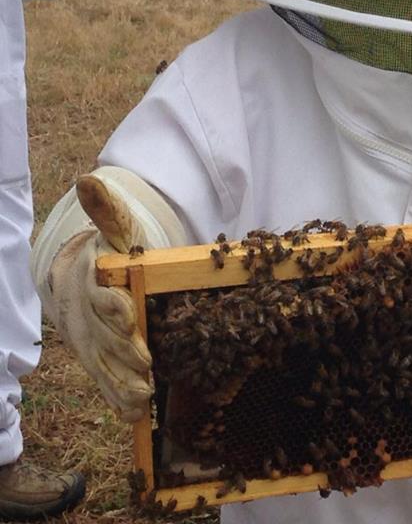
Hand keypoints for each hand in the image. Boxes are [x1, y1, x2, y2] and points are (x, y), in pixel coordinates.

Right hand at [46, 172, 155, 422]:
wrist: (80, 277)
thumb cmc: (108, 251)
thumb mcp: (113, 228)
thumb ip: (107, 210)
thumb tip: (89, 180)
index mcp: (90, 284)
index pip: (100, 296)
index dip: (112, 306)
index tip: (128, 312)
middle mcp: (86, 318)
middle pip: (105, 337)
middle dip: (124, 351)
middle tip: (146, 364)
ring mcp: (89, 342)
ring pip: (103, 365)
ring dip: (121, 383)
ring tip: (143, 395)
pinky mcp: (97, 361)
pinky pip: (105, 382)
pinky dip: (117, 399)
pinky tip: (133, 416)